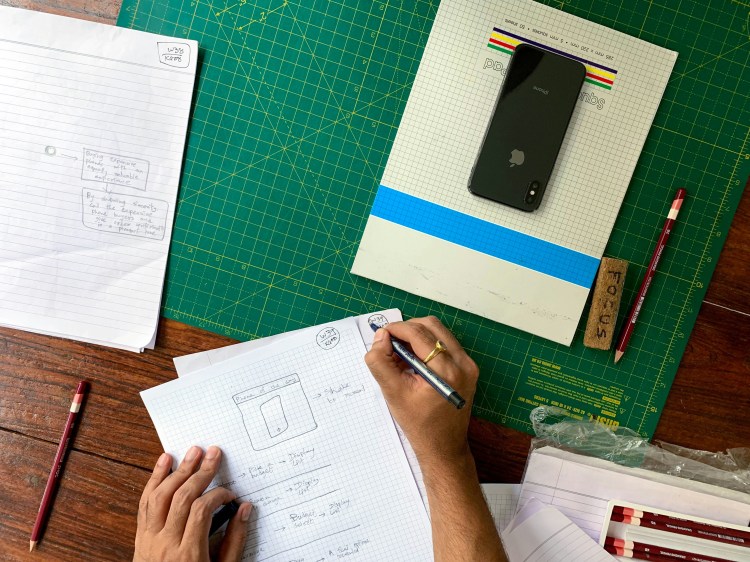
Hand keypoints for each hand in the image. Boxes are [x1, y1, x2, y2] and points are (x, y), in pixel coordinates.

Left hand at [134, 446, 252, 561]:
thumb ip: (234, 541)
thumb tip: (244, 509)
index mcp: (188, 555)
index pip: (201, 511)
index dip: (217, 495)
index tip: (229, 493)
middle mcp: (165, 545)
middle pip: (181, 498)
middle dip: (200, 472)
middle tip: (214, 453)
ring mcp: (149, 540)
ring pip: (161, 496)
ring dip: (177, 470)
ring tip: (192, 452)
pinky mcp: (141, 537)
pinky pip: (145, 504)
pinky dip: (154, 480)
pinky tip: (164, 463)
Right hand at [364, 316, 478, 466]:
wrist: (444, 447)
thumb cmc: (419, 424)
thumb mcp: (393, 393)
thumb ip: (380, 362)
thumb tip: (381, 337)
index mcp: (446, 371)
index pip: (419, 334)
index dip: (397, 329)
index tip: (381, 334)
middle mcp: (463, 363)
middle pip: (431, 326)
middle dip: (407, 329)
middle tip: (389, 343)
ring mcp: (469, 364)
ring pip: (439, 332)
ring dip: (417, 335)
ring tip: (401, 354)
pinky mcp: (468, 367)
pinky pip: (446, 343)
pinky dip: (427, 345)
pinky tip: (414, 361)